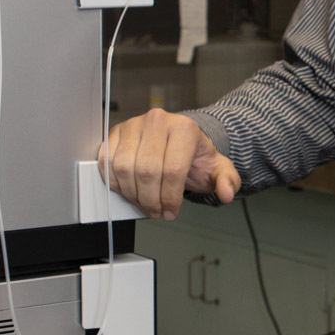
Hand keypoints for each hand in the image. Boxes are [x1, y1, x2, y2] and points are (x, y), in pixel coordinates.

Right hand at [98, 109, 240, 219]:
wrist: (178, 141)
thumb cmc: (195, 157)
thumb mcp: (218, 169)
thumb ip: (227, 181)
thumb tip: (226, 193)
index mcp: (184, 128)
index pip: (172, 170)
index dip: (170, 198)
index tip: (172, 212)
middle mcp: (157, 121)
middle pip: (146, 171)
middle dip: (151, 199)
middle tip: (157, 212)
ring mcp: (133, 125)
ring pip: (123, 168)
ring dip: (132, 194)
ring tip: (145, 203)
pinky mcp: (115, 133)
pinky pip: (106, 163)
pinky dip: (115, 183)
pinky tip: (129, 191)